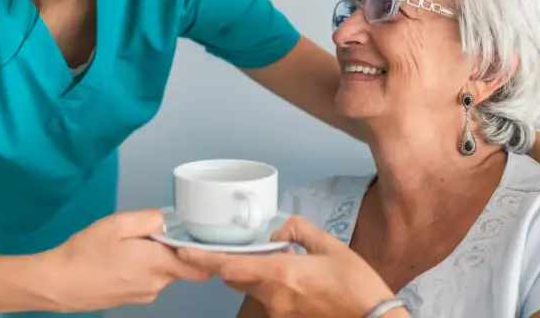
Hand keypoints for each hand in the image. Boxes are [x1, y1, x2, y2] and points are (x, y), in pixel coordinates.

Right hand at [46, 209, 209, 311]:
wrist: (58, 283)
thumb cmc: (85, 252)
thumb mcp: (117, 223)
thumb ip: (149, 219)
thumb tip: (168, 221)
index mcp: (157, 264)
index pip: (199, 266)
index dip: (200, 251)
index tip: (189, 237)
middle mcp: (156, 284)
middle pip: (181, 266)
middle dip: (170, 250)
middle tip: (145, 236)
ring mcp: (145, 295)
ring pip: (163, 273)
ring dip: (154, 260)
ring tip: (126, 248)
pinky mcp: (132, 300)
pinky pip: (148, 281)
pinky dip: (141, 270)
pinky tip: (119, 261)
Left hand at [179, 216, 397, 317]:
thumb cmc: (358, 287)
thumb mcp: (331, 247)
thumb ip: (300, 231)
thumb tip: (280, 230)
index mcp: (280, 274)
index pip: (228, 265)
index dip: (202, 258)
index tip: (182, 251)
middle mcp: (273, 297)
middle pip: (235, 278)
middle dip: (231, 263)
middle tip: (242, 247)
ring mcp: (279, 313)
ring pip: (253, 290)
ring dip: (257, 275)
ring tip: (285, 264)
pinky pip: (271, 301)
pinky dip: (274, 288)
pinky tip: (298, 281)